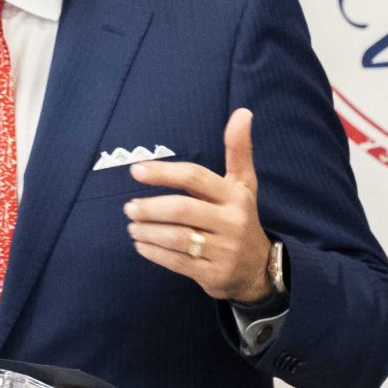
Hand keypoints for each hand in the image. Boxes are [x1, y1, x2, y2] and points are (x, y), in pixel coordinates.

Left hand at [124, 108, 273, 301]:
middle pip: (183, 210)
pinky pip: (178, 262)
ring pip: (178, 238)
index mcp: (235, 195)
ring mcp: (223, 250)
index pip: (195, 178)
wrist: (258, 270)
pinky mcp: (214, 274)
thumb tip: (243, 112)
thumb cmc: (240, 217)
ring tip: (132, 225)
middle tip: (129, 207)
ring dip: (148, 231)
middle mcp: (231, 222)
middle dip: (150, 208)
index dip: (164, 172)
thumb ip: (238, 149)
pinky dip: (154, 253)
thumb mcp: (244, 184)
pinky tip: (141, 244)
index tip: (136, 171)